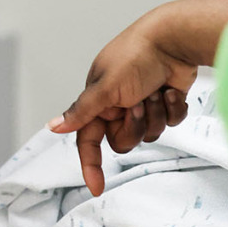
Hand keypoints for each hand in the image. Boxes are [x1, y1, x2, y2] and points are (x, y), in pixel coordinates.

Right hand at [47, 13, 197, 196]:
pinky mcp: (166, 100)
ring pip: (150, 133)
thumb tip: (53, 126)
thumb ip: (81, 111)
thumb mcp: (105, 87)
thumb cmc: (136, 55)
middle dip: (135, 125)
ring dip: (155, 114)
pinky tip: (170, 90)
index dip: (90, 163)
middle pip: (124, 139)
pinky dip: (172, 108)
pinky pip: (170, 122)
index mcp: (100, 98)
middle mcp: (120, 101)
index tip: (96, 187)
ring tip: (155, 91)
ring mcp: (144, 101)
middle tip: (138, 104)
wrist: (174, 39)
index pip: (89, 137)